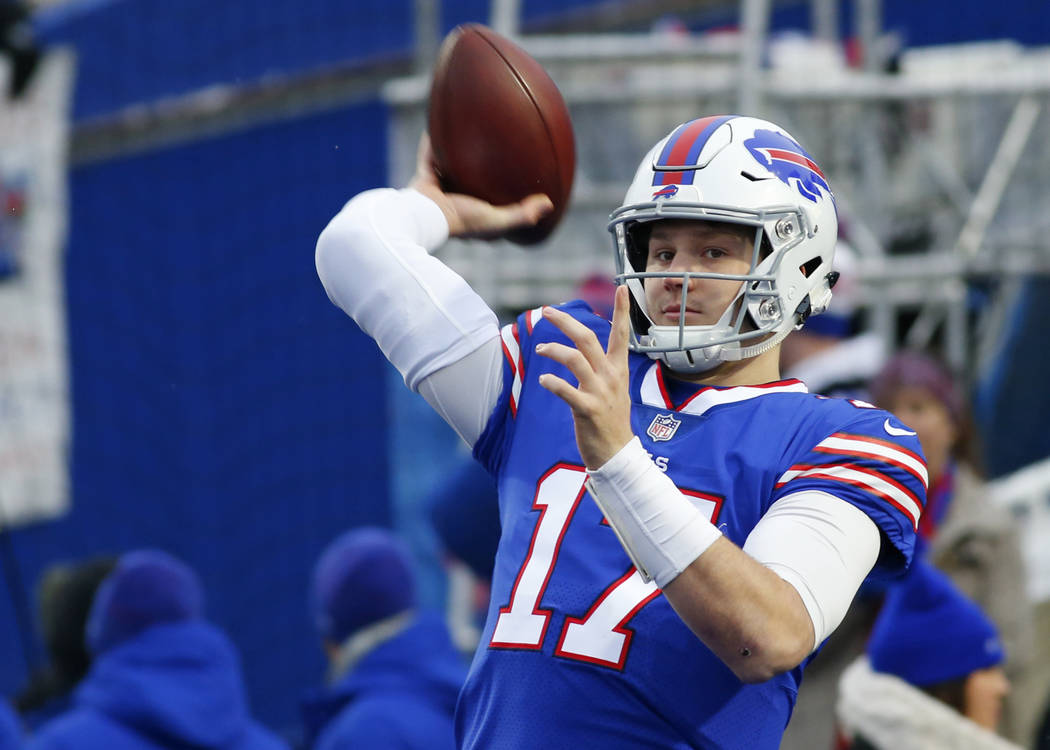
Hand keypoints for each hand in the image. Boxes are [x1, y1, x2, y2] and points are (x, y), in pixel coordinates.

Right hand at [408, 133, 552, 238]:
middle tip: (493, 153)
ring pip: (450, 167)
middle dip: (479, 170)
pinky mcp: (423, 177)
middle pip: (470, 182)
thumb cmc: (460, 220)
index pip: (492, 206)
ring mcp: (438, 189)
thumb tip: (549, 203)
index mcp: (472, 214)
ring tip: (468, 134)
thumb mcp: (496, 220)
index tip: (519, 184)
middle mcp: (455, 201)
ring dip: (456, 154)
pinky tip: (439, 121)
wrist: (423, 215)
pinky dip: (432, 141)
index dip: (503, 198)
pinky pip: (429, 155)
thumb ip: (521, 214)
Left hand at [535, 285, 634, 469]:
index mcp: (618, 370)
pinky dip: (552, 383)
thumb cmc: (610, 420)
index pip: (621, 334)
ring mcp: (600, 393)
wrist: (617, 454)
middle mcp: (610, 377)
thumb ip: (601, 368)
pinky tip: (544, 380)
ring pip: (575, 359)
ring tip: (540, 348)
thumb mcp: (613, 389)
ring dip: (554, 350)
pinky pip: (566, 391)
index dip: (622, 310)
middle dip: (566, 322)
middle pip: (588, 339)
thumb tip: (583, 351)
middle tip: (547, 311)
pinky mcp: (587, 410)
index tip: (622, 286)